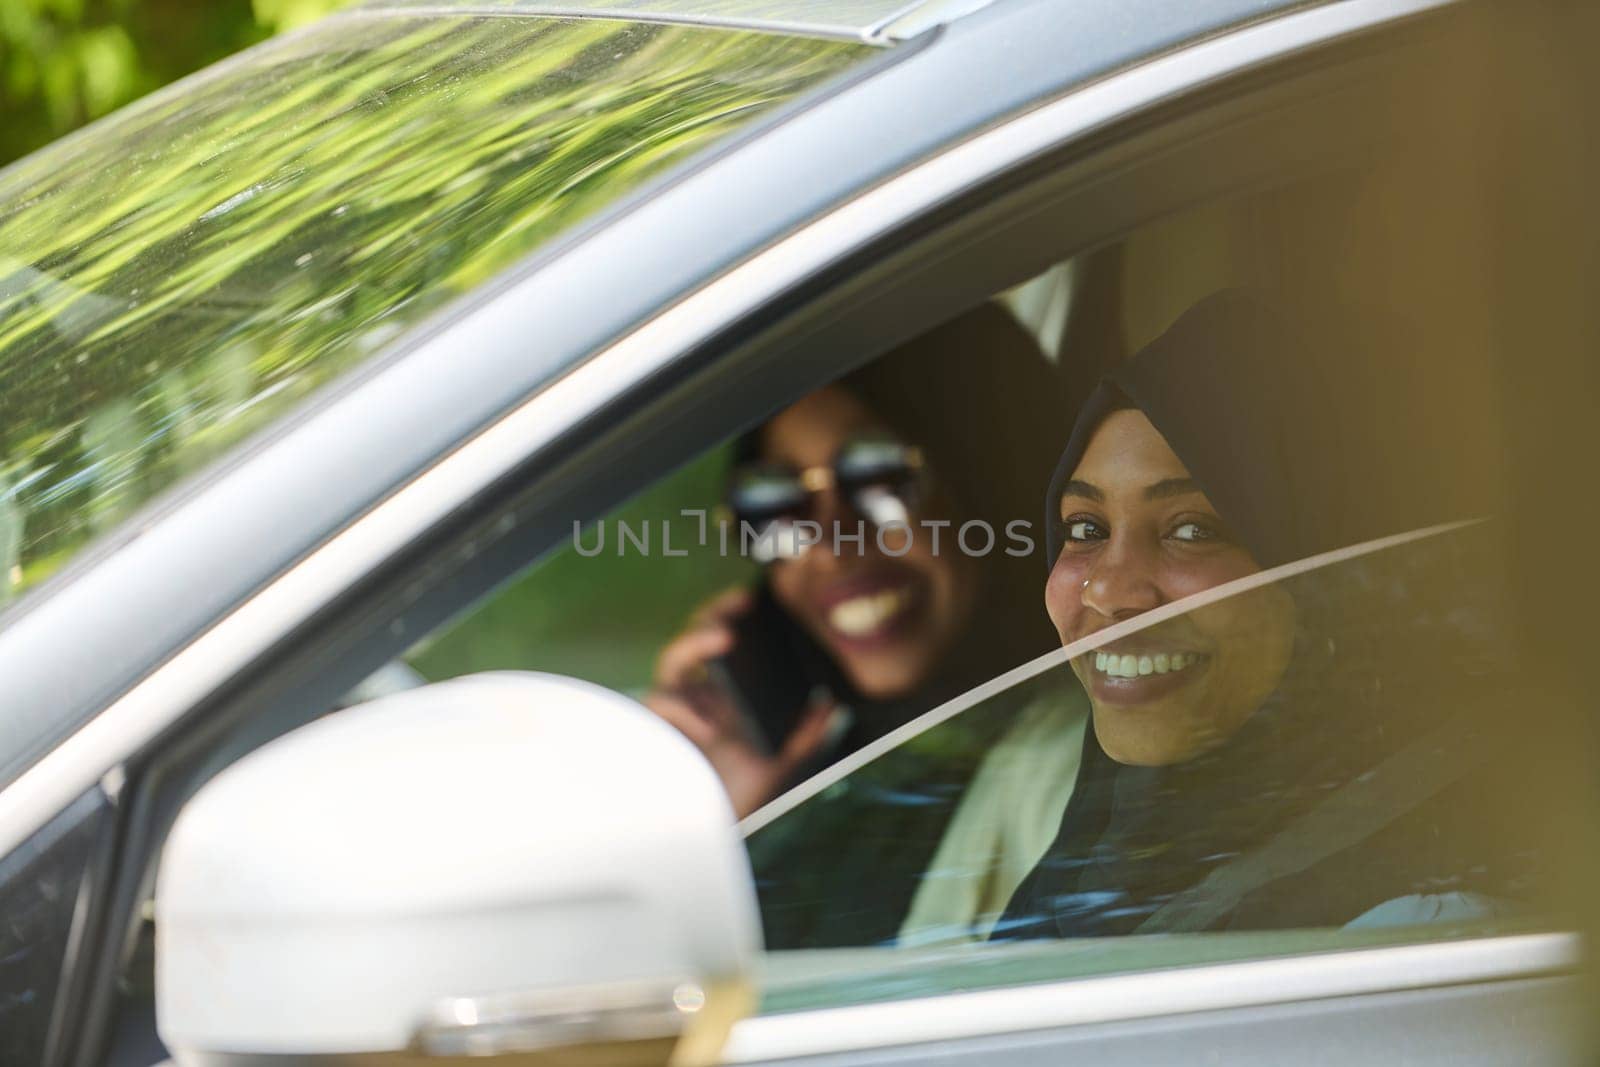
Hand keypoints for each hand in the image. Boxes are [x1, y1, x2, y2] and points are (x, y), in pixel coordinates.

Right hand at [643, 587, 838, 817]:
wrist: (709, 840)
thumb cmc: (736, 800)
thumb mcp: (780, 766)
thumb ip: (804, 736)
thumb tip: (829, 704)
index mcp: (720, 698)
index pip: (719, 642)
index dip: (729, 614)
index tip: (753, 597)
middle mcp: (694, 699)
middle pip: (694, 641)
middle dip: (712, 616)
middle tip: (738, 605)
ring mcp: (674, 715)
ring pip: (672, 662)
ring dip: (695, 644)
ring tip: (724, 639)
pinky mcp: (656, 735)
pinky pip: (659, 704)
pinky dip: (685, 710)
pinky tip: (710, 726)